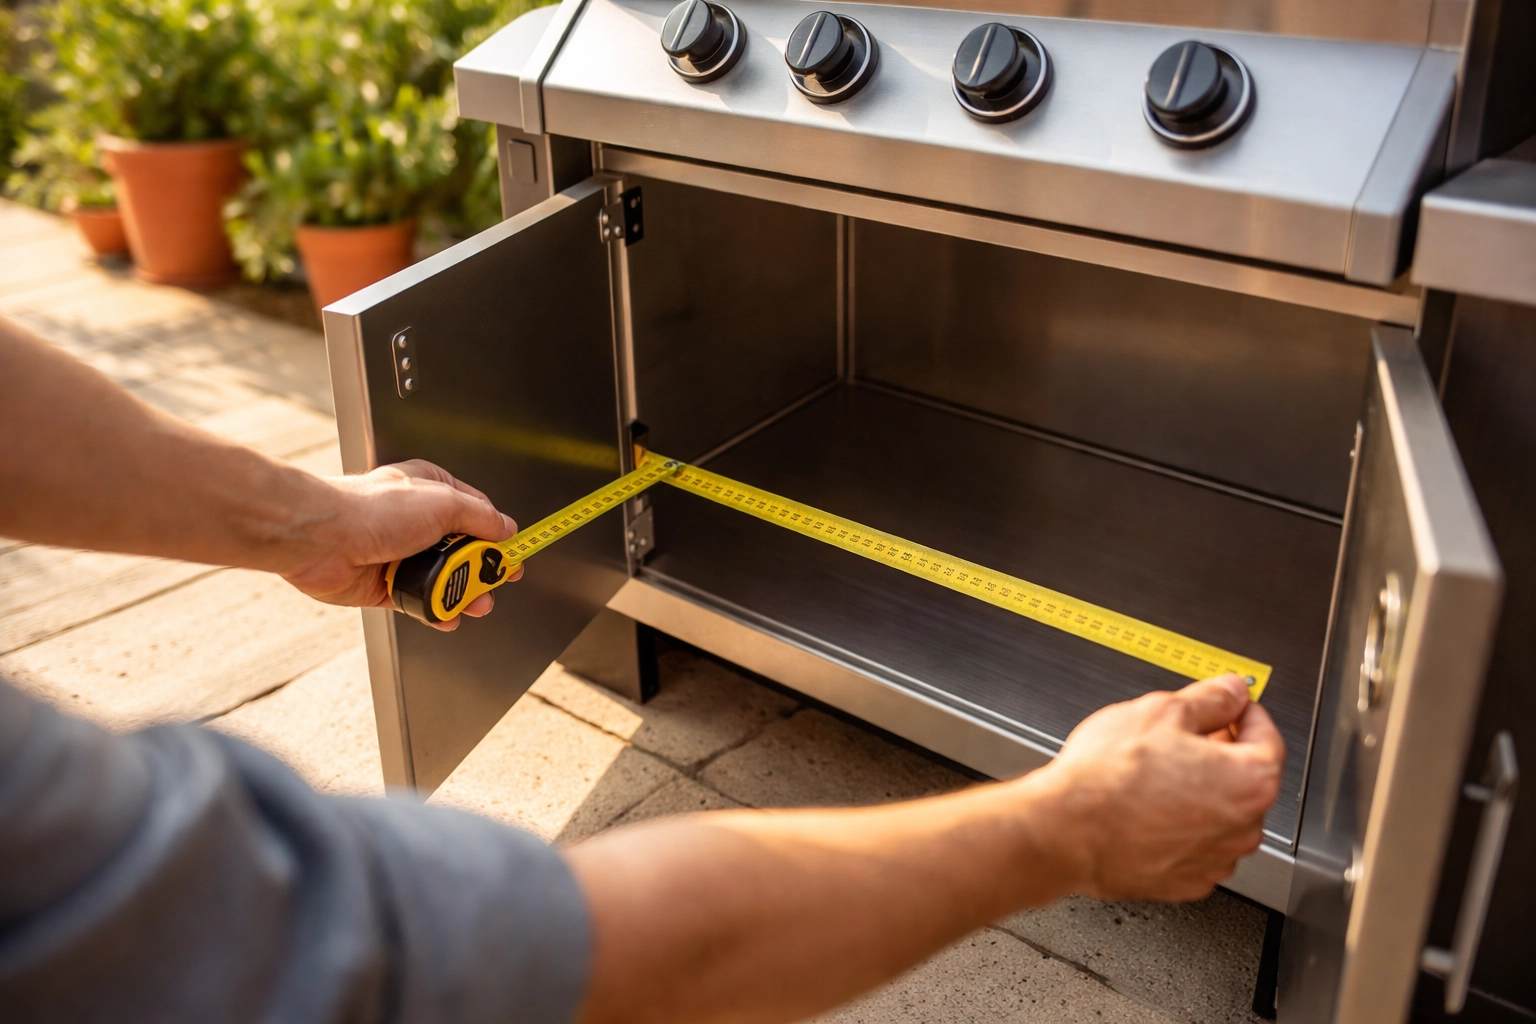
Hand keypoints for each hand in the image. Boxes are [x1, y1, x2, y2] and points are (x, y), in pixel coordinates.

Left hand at [281, 460, 519, 629]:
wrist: (322, 539)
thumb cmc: (371, 510)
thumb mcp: (444, 503)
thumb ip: (481, 518)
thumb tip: (506, 529)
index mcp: (432, 490)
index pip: (478, 513)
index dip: (499, 536)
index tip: (514, 555)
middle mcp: (417, 520)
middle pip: (464, 550)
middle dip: (483, 571)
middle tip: (495, 584)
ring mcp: (401, 553)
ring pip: (444, 578)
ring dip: (462, 594)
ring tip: (476, 605)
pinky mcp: (386, 584)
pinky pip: (419, 601)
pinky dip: (435, 611)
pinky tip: (447, 616)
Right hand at [1035, 675, 1284, 901]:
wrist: (1065, 829)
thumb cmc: (1109, 777)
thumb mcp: (1161, 710)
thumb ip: (1210, 698)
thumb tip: (1230, 691)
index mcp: (1251, 781)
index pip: (1267, 736)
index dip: (1242, 712)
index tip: (1228, 704)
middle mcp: (1243, 827)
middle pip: (1244, 777)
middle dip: (1218, 753)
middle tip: (1181, 735)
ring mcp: (1215, 859)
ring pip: (1218, 813)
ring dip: (1198, 791)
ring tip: (1154, 773)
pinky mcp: (1185, 881)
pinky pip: (1194, 844)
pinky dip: (1179, 825)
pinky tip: (1147, 806)